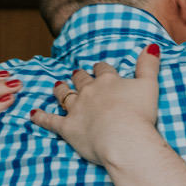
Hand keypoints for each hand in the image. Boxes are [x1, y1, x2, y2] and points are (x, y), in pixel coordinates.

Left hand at [30, 47, 160, 165]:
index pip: (103, 70)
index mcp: (108, 81)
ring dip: (61, 90)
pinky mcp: (67, 128)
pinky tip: (33, 114)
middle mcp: (89, 91)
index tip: (101, 69)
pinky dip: (41, 117)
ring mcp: (76, 109)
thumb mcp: (150, 85)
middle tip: (77, 74)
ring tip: (57, 86)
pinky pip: (50, 121)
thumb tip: (151, 46)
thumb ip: (149, 65)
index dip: (102, 69)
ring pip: (65, 95)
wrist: (124, 139)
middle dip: (80, 77)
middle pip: (82, 80)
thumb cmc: (140, 114)